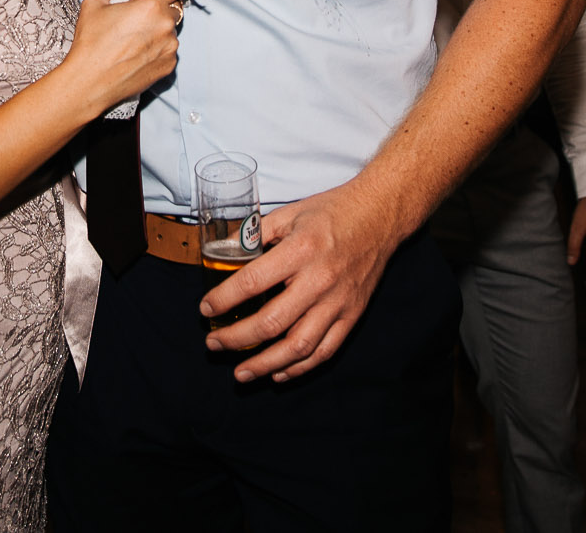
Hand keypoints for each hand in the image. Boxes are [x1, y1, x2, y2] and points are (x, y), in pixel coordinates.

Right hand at [61, 0, 184, 116]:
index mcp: (150, 6)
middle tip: (138, 18)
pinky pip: (168, 51)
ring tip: (134, 41)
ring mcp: (169, 47)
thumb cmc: (92, 46)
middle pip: (173, 9)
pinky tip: (138, 55)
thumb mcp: (92, 5)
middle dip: (159, 11)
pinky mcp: (168, 66)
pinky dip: (157, 51)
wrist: (90, 81)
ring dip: (158, 32)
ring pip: (170, 32)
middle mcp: (165, 25)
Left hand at [200, 180, 400, 382]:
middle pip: (271, 322)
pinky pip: (325, 350)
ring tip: (241, 373)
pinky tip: (278, 373)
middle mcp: (319, 280)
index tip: (206, 310)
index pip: (252, 283)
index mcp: (300, 250)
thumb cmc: (332, 211)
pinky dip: (300, 367)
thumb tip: (226, 255)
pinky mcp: (352, 315)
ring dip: (265, 364)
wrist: (380, 215)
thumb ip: (256, 234)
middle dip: (236, 339)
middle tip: (213, 345)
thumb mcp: (289, 213)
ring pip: (298, 347)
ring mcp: (339, 302)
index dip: (223, 300)